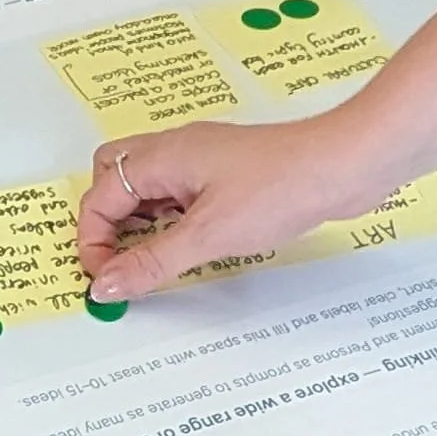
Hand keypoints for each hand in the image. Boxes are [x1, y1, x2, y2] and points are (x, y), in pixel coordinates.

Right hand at [78, 114, 408, 302]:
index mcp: (160, 158)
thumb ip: (151, 262)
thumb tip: (106, 284)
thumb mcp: (207, 236)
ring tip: (153, 257)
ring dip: (138, 221)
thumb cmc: (281, 187)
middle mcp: (174, 151)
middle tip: (120, 260)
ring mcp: (199, 158)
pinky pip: (176, 191)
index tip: (108, 279)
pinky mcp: (224, 171)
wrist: (343, 166)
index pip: (99, 198)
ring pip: (144, 185)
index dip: (93, 242)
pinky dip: (168, 218)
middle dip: (106, 222)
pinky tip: (188, 242)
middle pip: (111, 177)